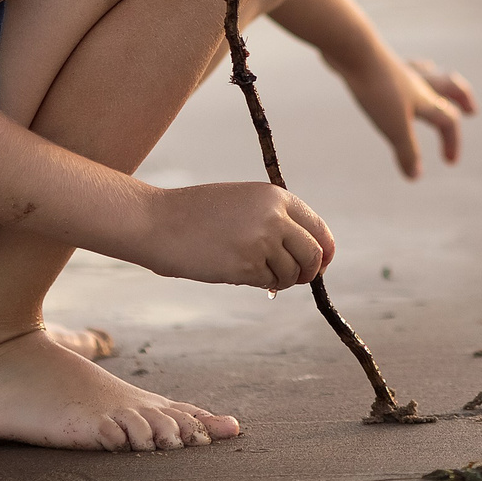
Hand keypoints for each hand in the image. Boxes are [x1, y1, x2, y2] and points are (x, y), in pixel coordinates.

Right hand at [136, 181, 335, 288]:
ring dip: (280, 280)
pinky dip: (259, 283)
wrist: (157, 222)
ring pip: (292, 274)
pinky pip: (267, 283)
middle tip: (297, 279)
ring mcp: (261, 242)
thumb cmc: (196, 214)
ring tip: (257, 272)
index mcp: (275, 196)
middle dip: (309, 272)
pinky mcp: (245, 266)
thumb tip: (307, 254)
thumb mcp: (243, 202)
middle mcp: (274, 217)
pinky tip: (238, 272)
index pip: (317, 227)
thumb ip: (274, 219)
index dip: (324, 250)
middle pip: (313, 254)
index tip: (321, 264)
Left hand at [338, 50, 477, 179]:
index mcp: (425, 97)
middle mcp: (417, 80)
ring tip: (435, 84)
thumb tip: (415, 176)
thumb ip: (407, 151)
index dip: (452, 141)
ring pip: (426, 72)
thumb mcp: (393, 126)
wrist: (352, 48)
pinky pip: (398, 67)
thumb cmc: (376, 88)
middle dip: (462, 98)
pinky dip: (405, 72)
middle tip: (471, 108)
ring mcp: (397, 68)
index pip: (448, 120)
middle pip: (449, 86)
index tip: (449, 161)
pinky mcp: (377, 61)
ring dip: (436, 80)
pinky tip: (394, 73)